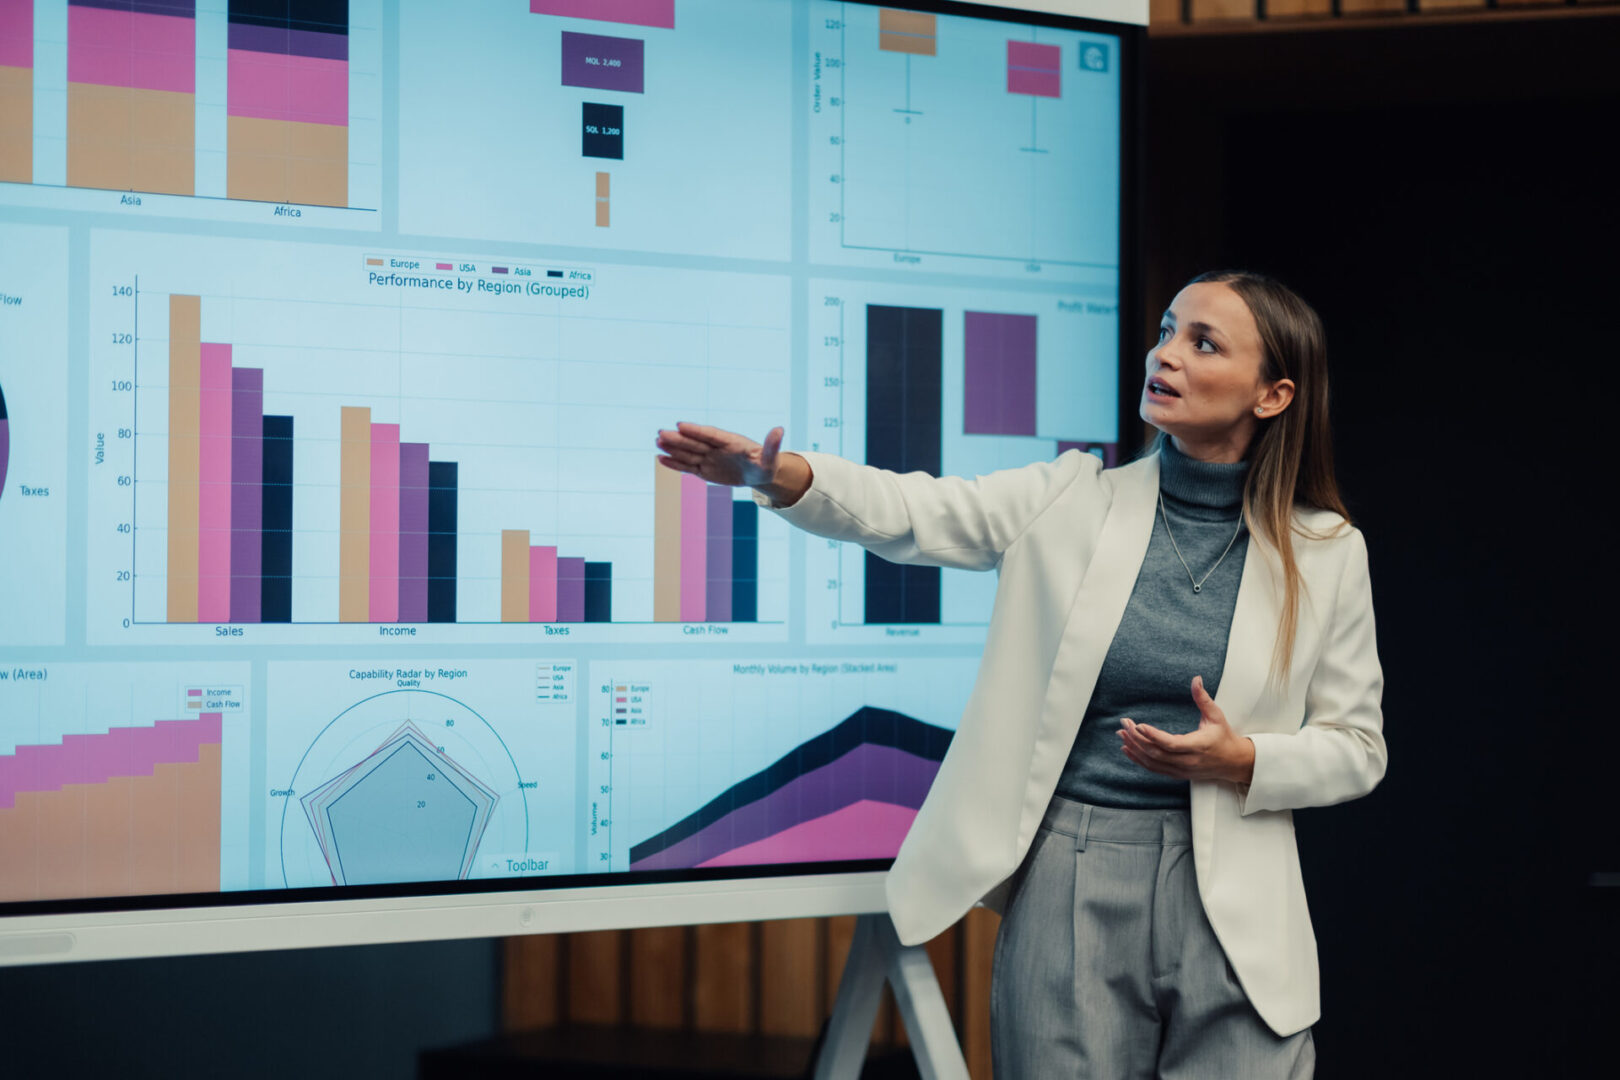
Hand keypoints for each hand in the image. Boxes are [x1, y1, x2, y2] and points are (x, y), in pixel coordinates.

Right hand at [658, 423, 807, 500]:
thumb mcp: (771, 457)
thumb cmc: (767, 464)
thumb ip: (772, 445)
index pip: (711, 435)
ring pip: (689, 453)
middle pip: (695, 443)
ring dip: (673, 448)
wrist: (760, 473)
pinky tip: (660, 459)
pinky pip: (688, 466)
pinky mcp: (706, 470)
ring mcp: (710, 458)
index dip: (696, 431)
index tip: (680, 425)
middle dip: (678, 439)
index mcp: (731, 442)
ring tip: (657, 442)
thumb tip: (779, 430)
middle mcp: (717, 448)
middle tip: (660, 433)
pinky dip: (675, 463)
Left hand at [1117, 675, 1255, 784]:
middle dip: (1137, 739)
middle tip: (1124, 724)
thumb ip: (1203, 698)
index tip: (1137, 725)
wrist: (1233, 762)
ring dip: (1135, 749)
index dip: (1153, 735)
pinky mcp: (1177, 774)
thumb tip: (1196, 679)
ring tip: (1121, 734)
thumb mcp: (1216, 715)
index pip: (1171, 744)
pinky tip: (1128, 749)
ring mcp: (1182, 770)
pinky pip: (1154, 769)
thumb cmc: (1223, 737)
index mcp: (1198, 746)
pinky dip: (1139, 760)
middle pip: (1157, 753)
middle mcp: (1188, 761)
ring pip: (1153, 762)